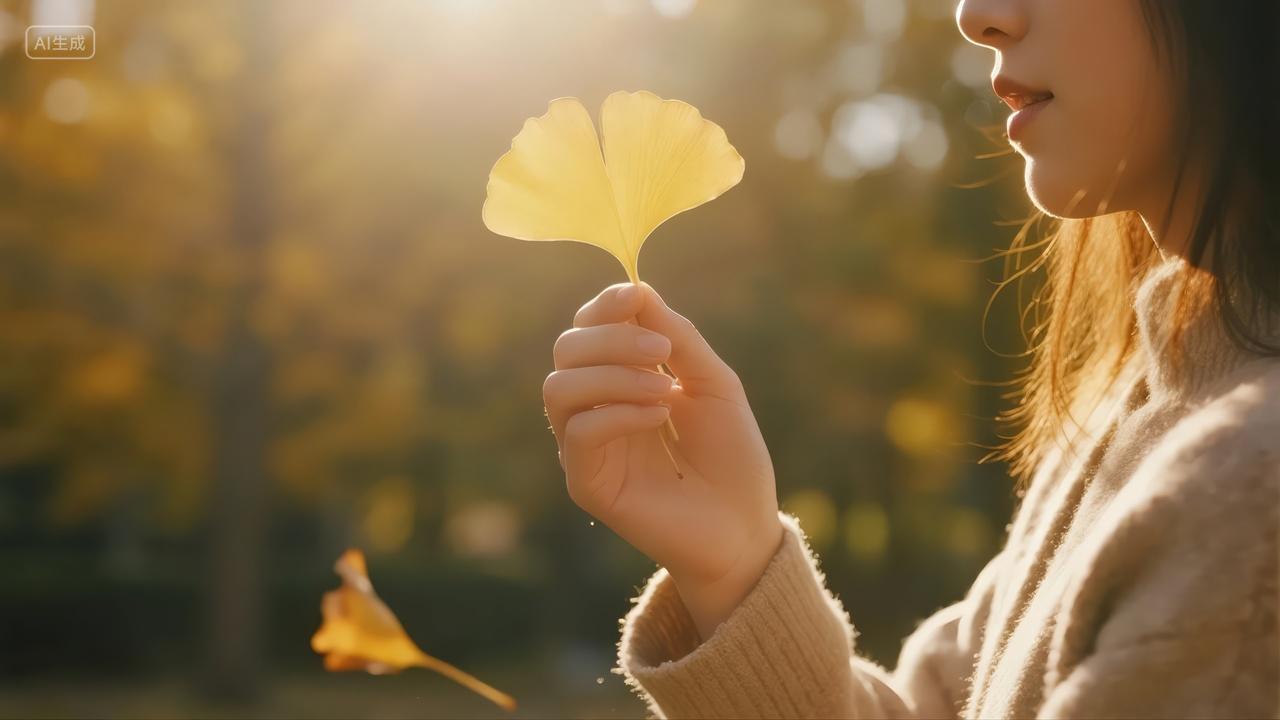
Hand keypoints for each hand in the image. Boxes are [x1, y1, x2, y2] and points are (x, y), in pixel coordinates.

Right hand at [543, 281, 783, 639]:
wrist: (745, 526)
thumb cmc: (732, 456)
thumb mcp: (713, 383)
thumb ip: (678, 338)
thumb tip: (639, 289)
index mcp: (619, 380)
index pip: (587, 329)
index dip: (604, 306)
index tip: (637, 296)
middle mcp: (594, 409)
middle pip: (566, 350)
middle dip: (611, 337)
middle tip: (662, 350)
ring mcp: (586, 448)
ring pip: (560, 388)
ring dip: (614, 375)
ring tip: (665, 389)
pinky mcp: (586, 484)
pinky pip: (580, 432)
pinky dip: (619, 413)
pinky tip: (660, 417)